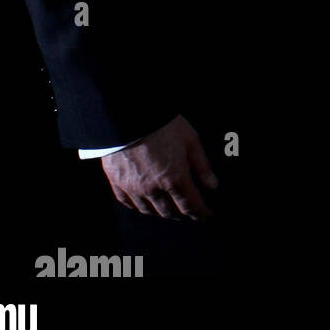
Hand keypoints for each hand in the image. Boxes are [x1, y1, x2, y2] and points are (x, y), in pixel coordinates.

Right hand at [100, 113, 218, 219]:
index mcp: (174, 178)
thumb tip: (212, 185)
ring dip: (162, 213)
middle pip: (169, 211)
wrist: (128, 114)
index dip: (200, 212)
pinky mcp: (117, 183)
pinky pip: (128, 203)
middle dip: (182, 214)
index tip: (206, 214)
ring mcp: (133, 188)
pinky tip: (145, 204)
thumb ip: (202, 165)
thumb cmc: (162, 124)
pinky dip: (139, 207)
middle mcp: (153, 188)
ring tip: (170, 210)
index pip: (190, 204)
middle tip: (189, 212)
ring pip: (149, 210)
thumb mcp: (190, 140)